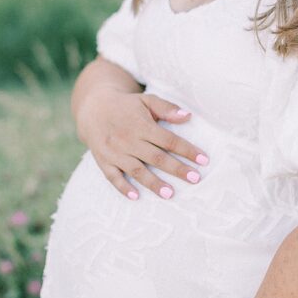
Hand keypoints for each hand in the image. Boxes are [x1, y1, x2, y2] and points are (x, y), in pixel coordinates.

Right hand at [76, 72, 209, 199]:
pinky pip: (113, 177)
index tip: (204, 160)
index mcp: (142, 125)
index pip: (168, 140)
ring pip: (136, 170)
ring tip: (170, 194)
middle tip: (195, 179)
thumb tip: (188, 116)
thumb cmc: (127, 106)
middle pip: (156, 157)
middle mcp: (128, 140)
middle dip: (176, 169)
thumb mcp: (146, 100)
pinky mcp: (103, 161)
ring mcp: (114, 152)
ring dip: (153, 183)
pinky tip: (136, 197)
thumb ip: (166, 108)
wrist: (94, 108)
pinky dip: (123, 187)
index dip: (187, 150)